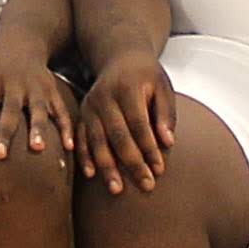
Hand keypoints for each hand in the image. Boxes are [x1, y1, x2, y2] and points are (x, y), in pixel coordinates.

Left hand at [0, 37, 71, 164]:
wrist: (21, 38)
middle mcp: (13, 84)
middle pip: (8, 111)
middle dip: (4, 132)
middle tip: (0, 155)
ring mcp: (35, 86)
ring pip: (37, 110)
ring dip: (38, 129)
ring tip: (38, 149)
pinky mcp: (51, 89)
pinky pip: (60, 109)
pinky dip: (66, 126)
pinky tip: (69, 146)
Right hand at [72, 51, 173, 193]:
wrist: (120, 57)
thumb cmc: (146, 76)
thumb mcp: (163, 87)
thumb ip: (166, 114)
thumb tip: (167, 143)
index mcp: (127, 88)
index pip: (139, 124)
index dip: (149, 148)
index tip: (159, 170)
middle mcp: (105, 97)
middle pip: (118, 136)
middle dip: (132, 164)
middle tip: (145, 186)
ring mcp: (90, 105)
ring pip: (97, 140)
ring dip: (107, 167)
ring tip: (117, 190)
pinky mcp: (81, 113)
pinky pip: (81, 138)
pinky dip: (84, 156)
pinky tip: (91, 175)